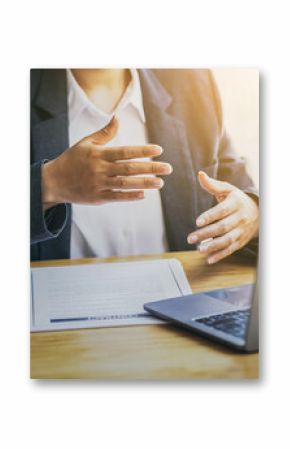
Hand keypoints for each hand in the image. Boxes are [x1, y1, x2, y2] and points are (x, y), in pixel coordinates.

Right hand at [42, 117, 171, 208]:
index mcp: (99, 154)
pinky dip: (130, 196)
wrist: (55, 181)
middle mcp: (100, 169)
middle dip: (150, 168)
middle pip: (129, 168)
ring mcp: (99, 184)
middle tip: (168, 168)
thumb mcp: (86, 143)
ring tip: (160, 183)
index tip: (159, 150)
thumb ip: (104, 133)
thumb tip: (117, 118)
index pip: (125, 152)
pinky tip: (143, 194)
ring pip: (125, 184)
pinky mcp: (97, 198)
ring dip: (144, 183)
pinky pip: (116, 197)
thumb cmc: (73, 160)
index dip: (143, 151)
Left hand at [187, 171, 258, 263]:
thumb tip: (200, 174)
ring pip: (227, 240)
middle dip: (206, 233)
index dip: (210, 216)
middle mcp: (240, 217)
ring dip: (213, 246)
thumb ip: (212, 185)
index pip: (222, 211)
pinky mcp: (241, 241)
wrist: (257, 211)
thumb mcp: (227, 190)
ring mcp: (242, 230)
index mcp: (236, 203)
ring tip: (199, 249)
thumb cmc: (236, 199)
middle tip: (190, 238)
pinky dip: (220, 255)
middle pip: (223, 227)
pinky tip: (209, 259)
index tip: (197, 222)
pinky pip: (231, 249)